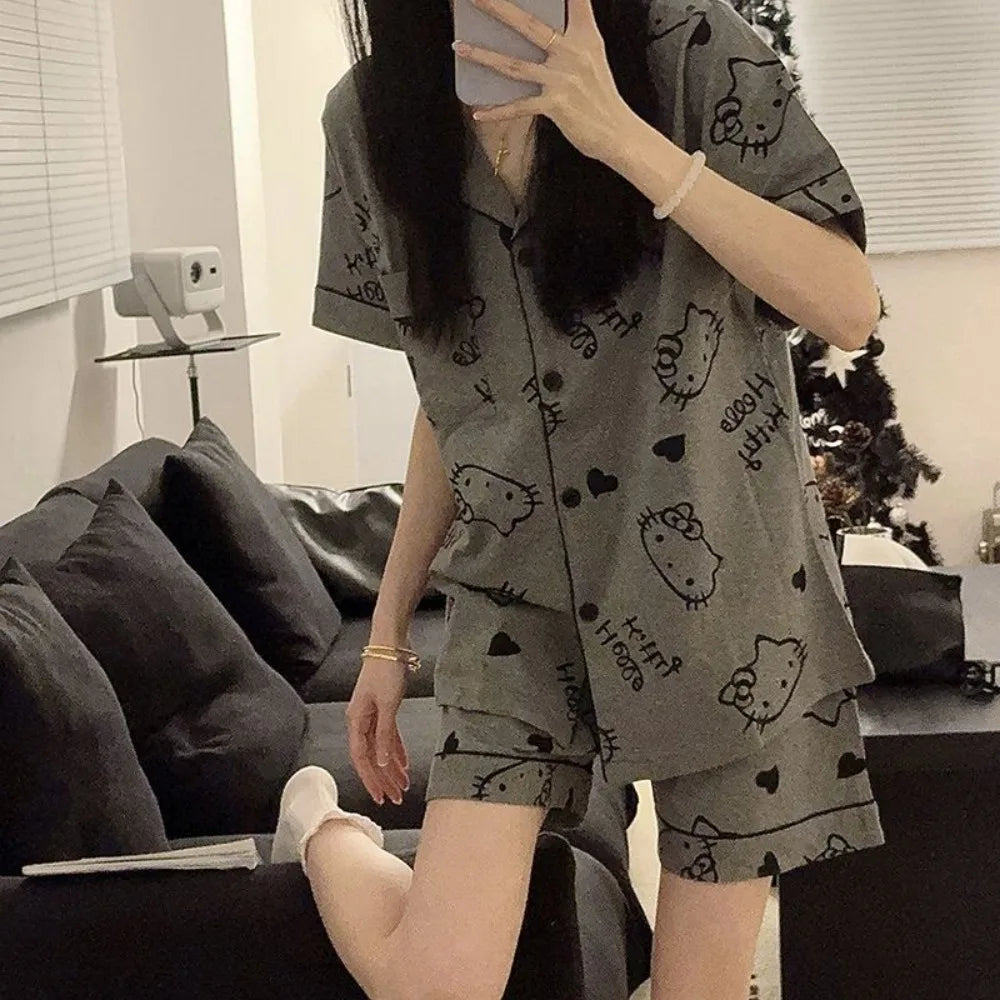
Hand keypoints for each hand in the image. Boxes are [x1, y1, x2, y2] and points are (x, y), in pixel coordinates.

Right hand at [345, 656, 410, 806]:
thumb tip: (383, 762)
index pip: (362, 758)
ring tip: (402, 786)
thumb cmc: (386, 670)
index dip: (371, 779)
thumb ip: (385, 734)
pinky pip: (389, 735)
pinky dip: (396, 750)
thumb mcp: (388, 704)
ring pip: (381, 748)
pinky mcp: (384, 707)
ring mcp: (372, 714)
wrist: (391, 644)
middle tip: (395, 798)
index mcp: (356, 721)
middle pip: (371, 756)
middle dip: (383, 778)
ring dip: (391, 767)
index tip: (380, 797)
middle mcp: (361, 720)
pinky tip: (404, 764)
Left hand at [453, 0, 631, 161]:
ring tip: (459, 46)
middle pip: (528, 25)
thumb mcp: (593, 55)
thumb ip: (573, 32)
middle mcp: (572, 53)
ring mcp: (562, 79)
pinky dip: (498, 112)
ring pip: (514, 64)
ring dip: (483, 55)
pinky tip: (478, 113)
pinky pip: (519, 107)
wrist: (618, 133)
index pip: (573, 0)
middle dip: (498, 7)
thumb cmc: (601, 96)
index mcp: (585, 36)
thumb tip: (542, 27)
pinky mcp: (555, 106)